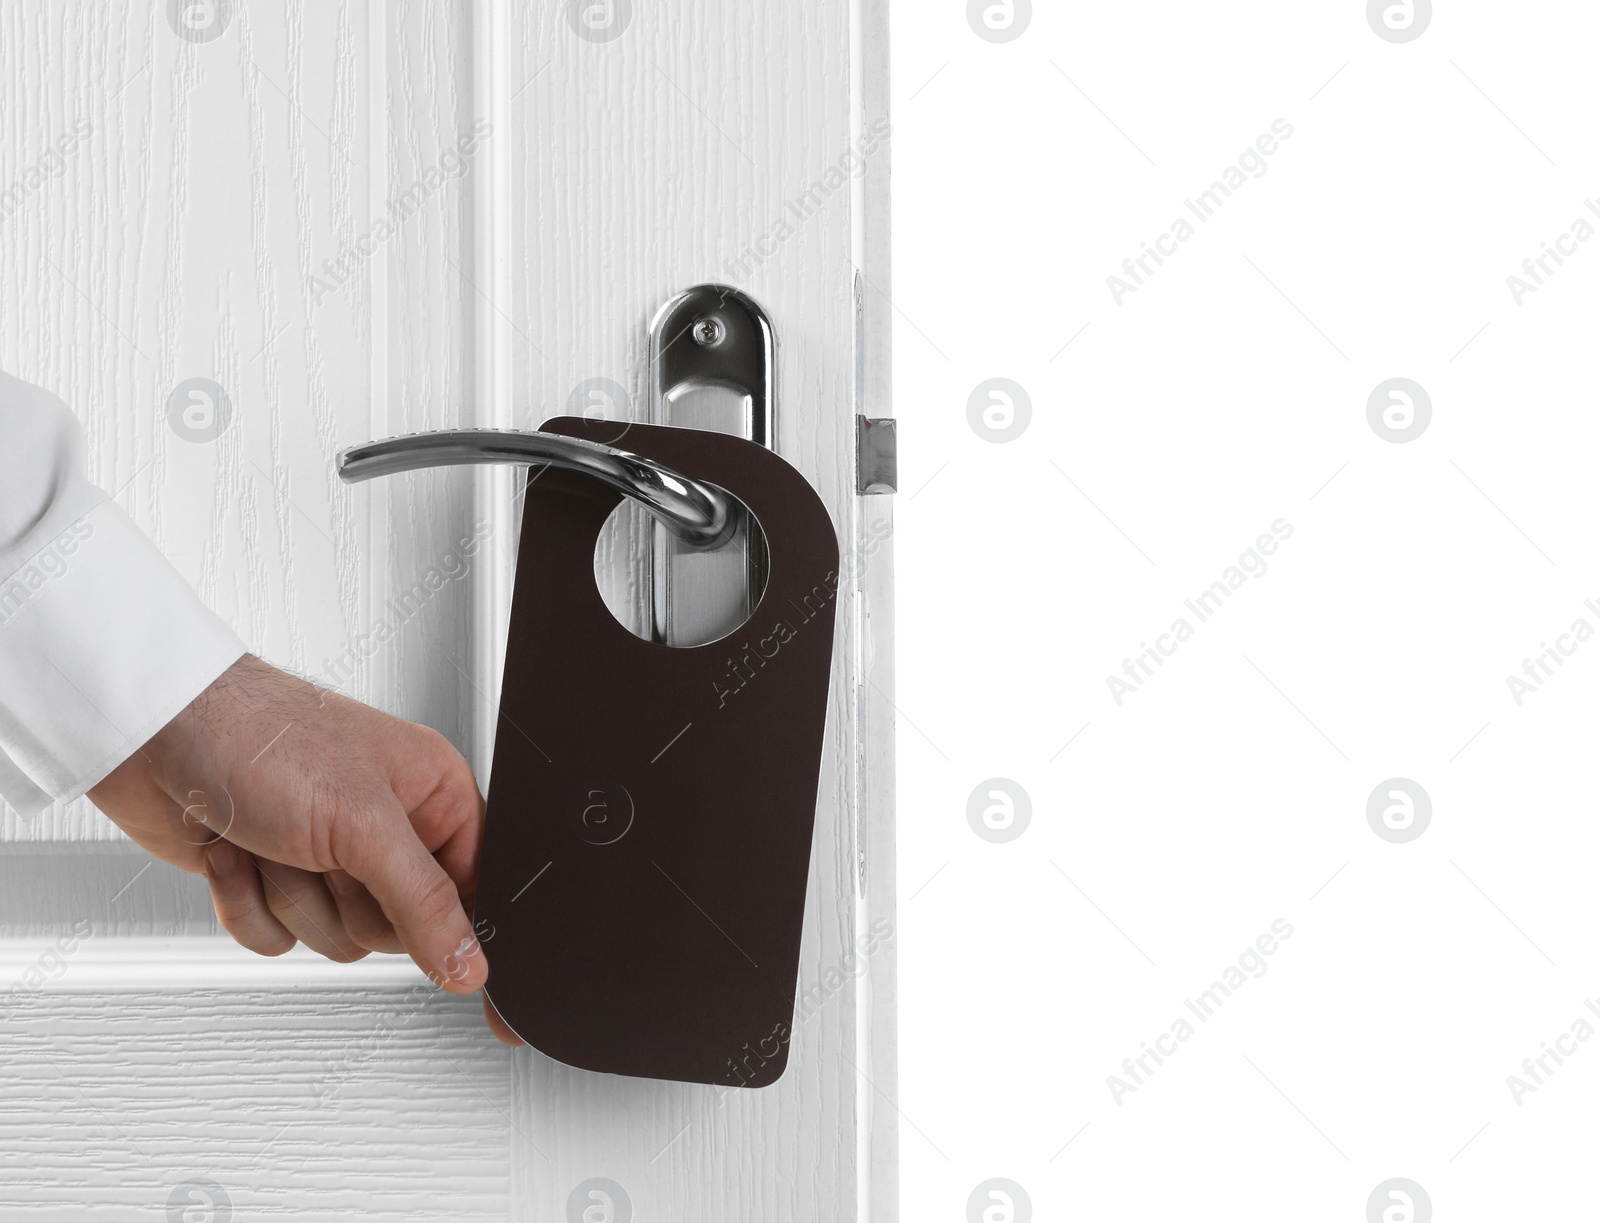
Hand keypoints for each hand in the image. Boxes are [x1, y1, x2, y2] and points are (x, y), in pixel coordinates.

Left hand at [88, 653, 521, 1043]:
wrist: (156, 733)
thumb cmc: (262, 737)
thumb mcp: (365, 825)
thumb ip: (424, 905)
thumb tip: (468, 964)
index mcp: (432, 794)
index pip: (472, 886)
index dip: (454, 924)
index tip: (448, 958)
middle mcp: (386, 827)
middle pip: (398, 927)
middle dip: (346, 900)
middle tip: (325, 853)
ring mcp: (328, 856)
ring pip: (335, 938)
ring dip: (291, 898)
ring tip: (273, 840)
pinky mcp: (275, 879)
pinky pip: (281, 940)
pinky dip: (249, 905)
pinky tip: (238, 854)